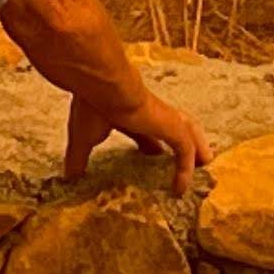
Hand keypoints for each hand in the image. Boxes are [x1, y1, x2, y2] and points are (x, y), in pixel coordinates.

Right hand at [64, 81, 210, 194]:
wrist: (104, 85)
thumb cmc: (92, 106)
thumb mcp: (82, 138)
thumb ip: (77, 158)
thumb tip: (68, 177)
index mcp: (130, 113)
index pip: (145, 130)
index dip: (150, 143)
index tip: (152, 155)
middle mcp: (150, 113)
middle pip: (173, 127)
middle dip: (182, 141)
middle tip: (189, 159)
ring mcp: (163, 118)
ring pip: (188, 133)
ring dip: (197, 148)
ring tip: (205, 165)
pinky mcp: (170, 126)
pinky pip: (185, 150)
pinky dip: (186, 169)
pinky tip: (180, 188)